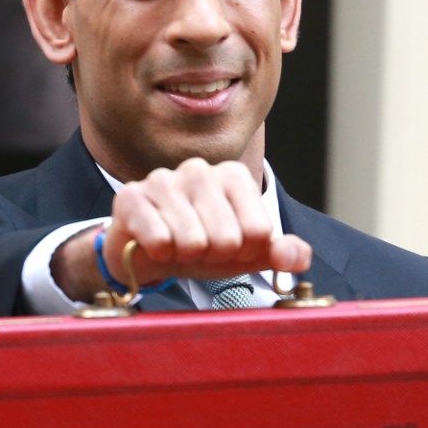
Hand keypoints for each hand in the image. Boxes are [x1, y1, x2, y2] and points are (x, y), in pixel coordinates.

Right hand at [53, 158, 311, 301]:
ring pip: (193, 243)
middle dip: (213, 256)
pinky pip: (159, 241)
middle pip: (227, 240)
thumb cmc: (200, 247)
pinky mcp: (131, 196)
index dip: (244, 252)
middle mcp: (199, 169)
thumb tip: (297, 258)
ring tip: (176, 245)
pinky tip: (153, 244)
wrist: (144, 251)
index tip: (228, 246)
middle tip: (199, 247)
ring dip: (185, 256)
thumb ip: (280, 254)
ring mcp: (163, 179)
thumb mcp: (246, 254)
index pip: (259, 231)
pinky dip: (159, 254)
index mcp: (233, 176)